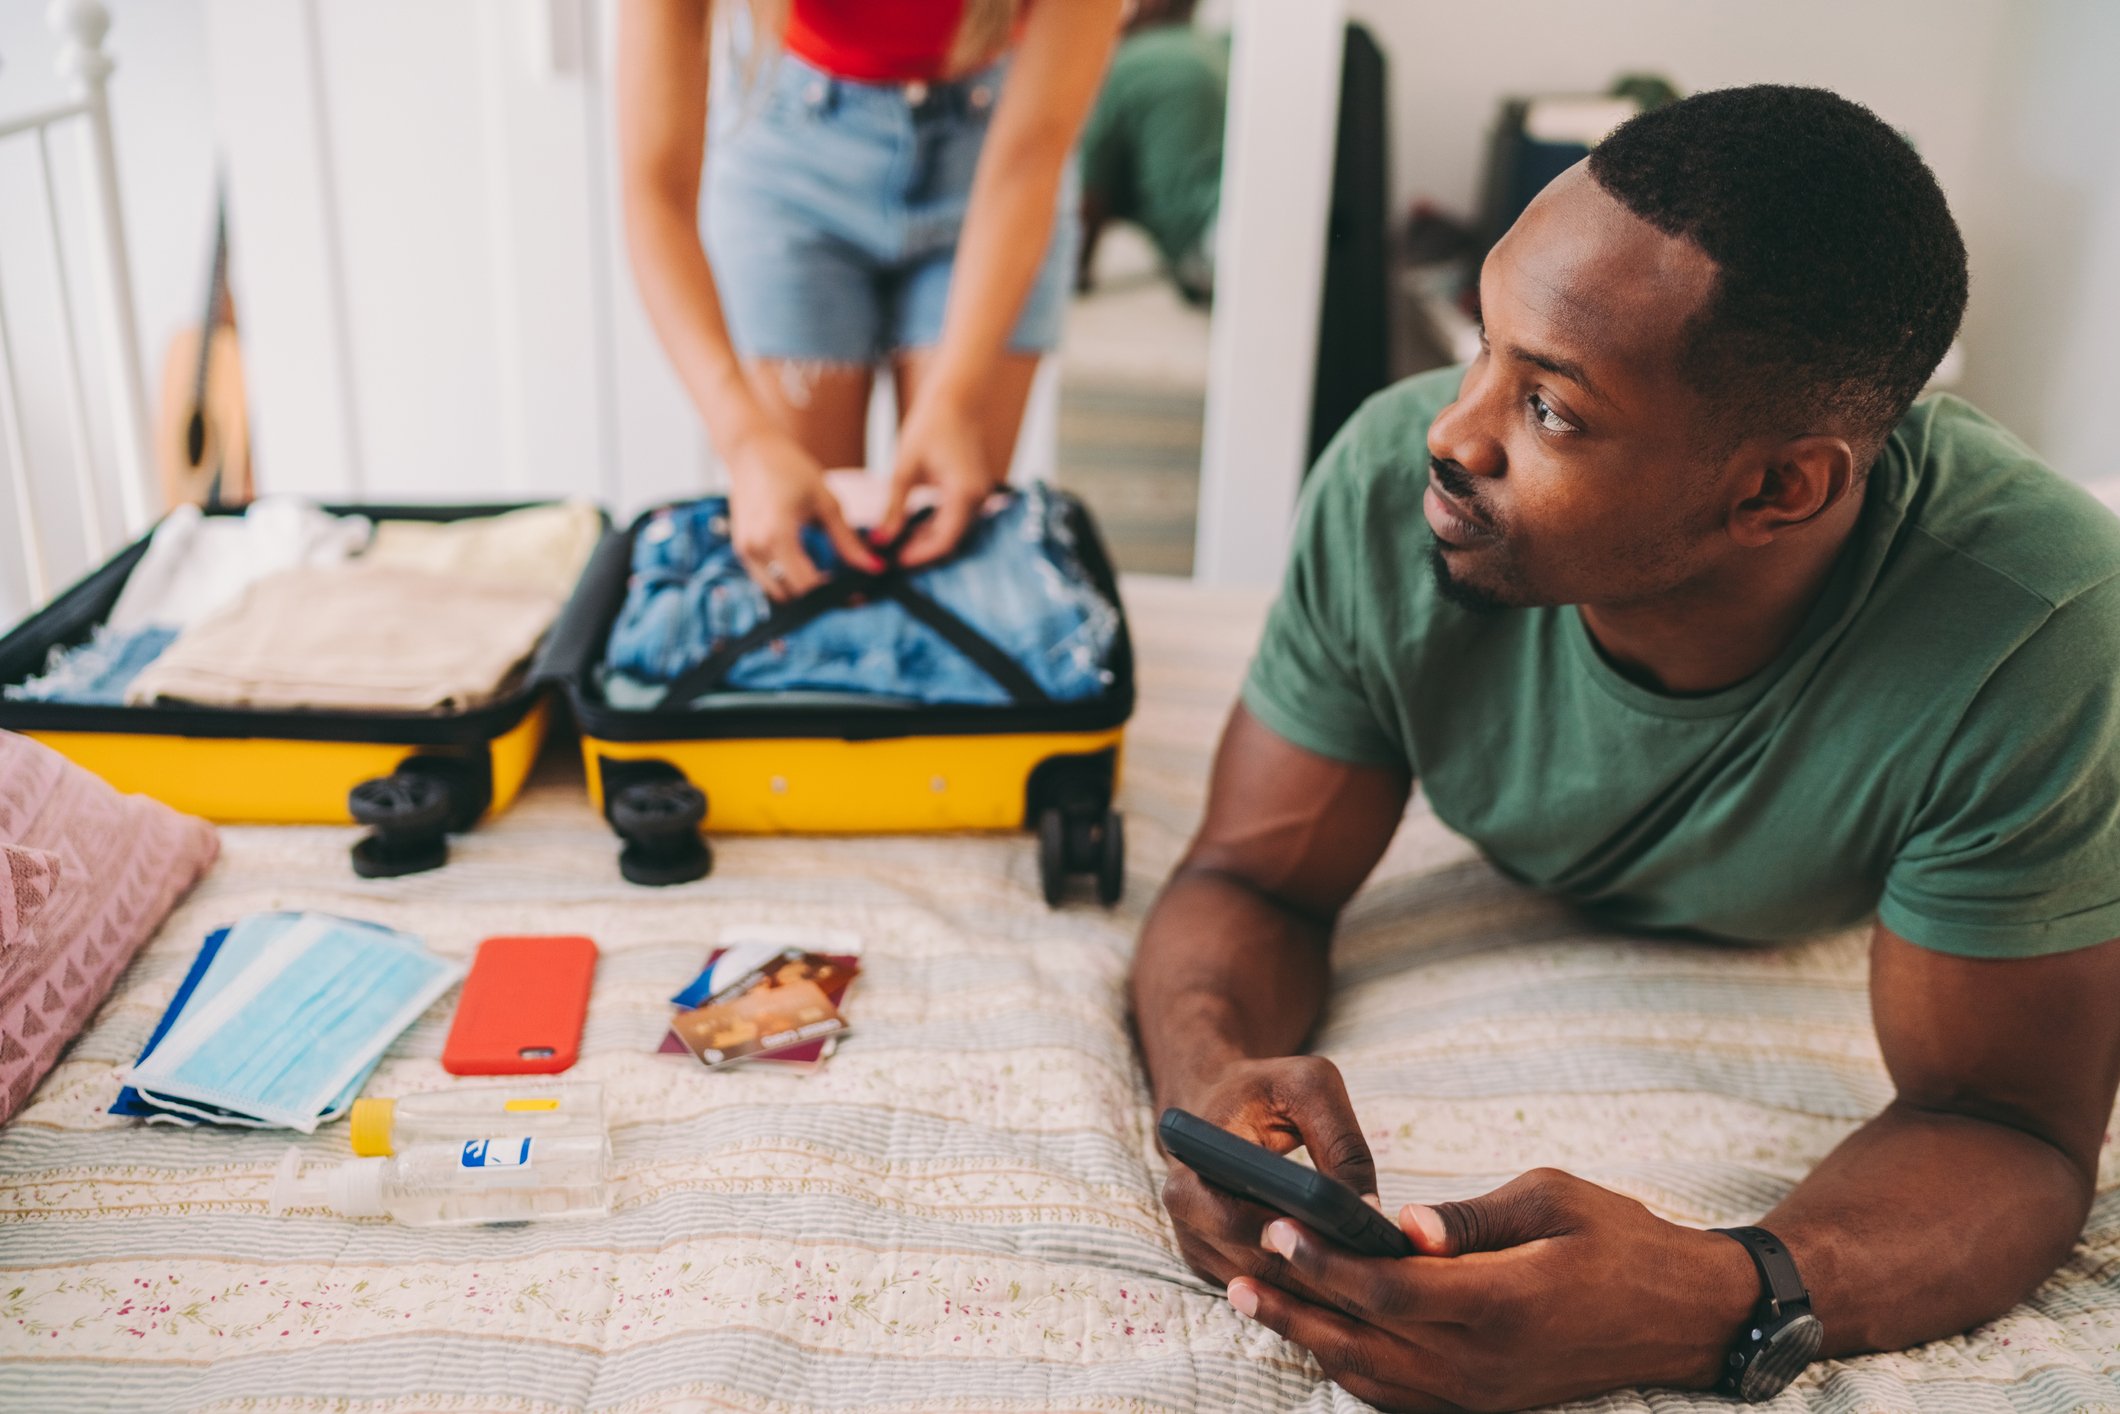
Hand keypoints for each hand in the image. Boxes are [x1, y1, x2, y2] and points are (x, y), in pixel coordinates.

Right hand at [725, 428, 881, 599]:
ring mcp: (744, 550)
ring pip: (776, 592)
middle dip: (818, 596)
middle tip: (844, 587)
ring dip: (800, 590)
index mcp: (778, 535)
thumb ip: (848, 541)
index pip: (807, 585)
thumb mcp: (826, 503)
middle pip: (791, 595)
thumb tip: (874, 567)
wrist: (752, 451)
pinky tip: (806, 565)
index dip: (834, 594)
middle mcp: (756, 547)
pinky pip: (765, 579)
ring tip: (825, 575)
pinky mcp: (741, 549)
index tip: (857, 594)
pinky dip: (785, 580)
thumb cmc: (791, 469)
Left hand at [879, 390, 998, 568]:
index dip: (919, 556)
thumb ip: (892, 508)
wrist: (955, 400)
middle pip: (951, 540)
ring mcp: (979, 495)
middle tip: (892, 556)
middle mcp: (978, 498)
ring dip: (928, 540)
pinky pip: (957, 518)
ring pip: (955, 532)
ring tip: (898, 543)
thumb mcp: (904, 469)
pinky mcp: (975, 490)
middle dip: (922, 551)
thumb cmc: (929, 427)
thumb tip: (880, 540)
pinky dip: (936, 526)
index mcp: (963, 494)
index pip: (944, 540)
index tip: (894, 561)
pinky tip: (913, 528)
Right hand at [1159, 1056, 1383, 1305]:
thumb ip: (1340, 1142)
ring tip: (1375, 1278)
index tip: (1340, 1239)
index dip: (1286, 1234)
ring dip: (1318, 1291)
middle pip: (1255, 1266)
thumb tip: (1370, 1211)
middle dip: (1318, 1272)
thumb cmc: (1264, 1088)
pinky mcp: (1216, 1264)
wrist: (1216, 1099)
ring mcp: (1198, 1245)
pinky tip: (1351, 1281)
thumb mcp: (1309, 1087)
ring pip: (1266, 1289)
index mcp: (1193, 1165)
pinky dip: (1306, 1291)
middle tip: (1377, 1271)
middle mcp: (1187, 1214)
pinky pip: (1265, 1290)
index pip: (1232, 1218)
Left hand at [1228, 1167, 1759, 1411]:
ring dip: (1311, 1338)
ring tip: (1257, 1302)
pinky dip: (1353, 1369)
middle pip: (1364, 1338)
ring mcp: (1485, 1392)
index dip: (1323, 1260)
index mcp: (1501, 1302)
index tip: (1277, 1228)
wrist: (1687, 1315)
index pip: (1385, 1287)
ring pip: (1374, 1375)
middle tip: (1239, 1272)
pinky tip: (1320, 1338)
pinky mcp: (1488, 1403)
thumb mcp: (1550, 1199)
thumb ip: (1470, 1217)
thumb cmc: (1621, 1239)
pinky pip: (1402, 1396)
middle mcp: (1485, 1360)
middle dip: (1295, 1304)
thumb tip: (1403, 1226)